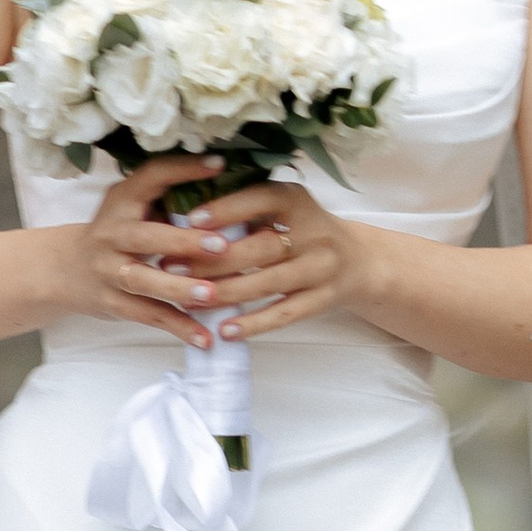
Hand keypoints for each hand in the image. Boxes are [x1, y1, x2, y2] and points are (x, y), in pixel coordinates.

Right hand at [51, 155, 231, 344]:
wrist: (64, 270)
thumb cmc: (117, 232)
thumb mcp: (132, 207)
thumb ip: (168, 200)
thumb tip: (229, 188)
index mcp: (122, 201)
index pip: (151, 177)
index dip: (183, 170)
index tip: (219, 165)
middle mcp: (111, 234)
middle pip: (145, 236)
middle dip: (183, 241)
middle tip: (222, 245)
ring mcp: (110, 271)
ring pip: (144, 281)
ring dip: (178, 289)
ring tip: (212, 296)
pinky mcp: (114, 303)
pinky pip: (149, 316)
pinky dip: (178, 328)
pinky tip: (206, 338)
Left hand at [155, 171, 364, 344]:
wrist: (359, 261)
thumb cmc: (303, 229)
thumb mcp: (282, 207)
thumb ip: (244, 206)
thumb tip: (181, 210)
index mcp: (297, 200)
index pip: (260, 200)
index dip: (226, 209)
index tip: (190, 220)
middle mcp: (313, 232)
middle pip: (260, 247)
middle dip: (213, 260)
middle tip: (172, 267)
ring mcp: (321, 268)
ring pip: (268, 283)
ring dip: (225, 293)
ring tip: (188, 300)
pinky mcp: (324, 298)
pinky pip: (284, 314)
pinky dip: (253, 324)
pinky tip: (224, 330)